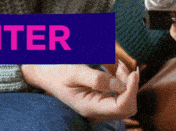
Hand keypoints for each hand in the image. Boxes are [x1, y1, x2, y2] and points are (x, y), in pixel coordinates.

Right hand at [21, 62, 138, 121]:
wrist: (43, 72)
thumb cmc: (56, 70)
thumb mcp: (75, 71)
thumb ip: (97, 79)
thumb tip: (120, 84)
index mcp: (90, 107)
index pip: (123, 107)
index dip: (132, 90)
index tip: (133, 72)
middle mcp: (96, 111)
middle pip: (128, 107)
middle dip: (130, 86)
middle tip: (122, 66)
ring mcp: (98, 107)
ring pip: (125, 101)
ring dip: (126, 82)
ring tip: (118, 65)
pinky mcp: (99, 100)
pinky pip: (118, 96)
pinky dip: (121, 82)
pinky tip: (115, 69)